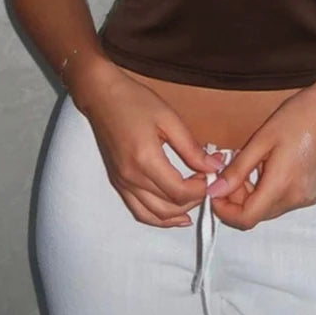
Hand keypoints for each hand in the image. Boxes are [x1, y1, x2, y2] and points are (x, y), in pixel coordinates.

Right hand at [76, 62, 224, 227]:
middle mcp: (131, 177)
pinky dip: (157, 217)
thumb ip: (191, 147)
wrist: (102, 96)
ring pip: (153, 215)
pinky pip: (138, 211)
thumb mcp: (169, 118)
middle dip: (193, 200)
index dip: (200, 189)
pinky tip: (173, 214)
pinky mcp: (118, 182)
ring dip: (176, 213)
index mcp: (145, 159)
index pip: (179, 191)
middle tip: (206, 183)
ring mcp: (122, 183)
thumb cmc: (134, 101)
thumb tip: (213, 166)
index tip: (211, 176)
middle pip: (168, 206)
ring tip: (194, 201)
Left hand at [206, 84, 315, 229]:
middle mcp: (297, 199)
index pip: (247, 219)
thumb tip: (214, 191)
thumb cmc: (297, 117)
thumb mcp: (262, 139)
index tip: (214, 189)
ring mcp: (308, 198)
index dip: (224, 210)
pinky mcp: (314, 192)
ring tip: (250, 164)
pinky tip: (269, 166)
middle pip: (258, 214)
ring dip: (253, 194)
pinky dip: (270, 190)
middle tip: (230, 169)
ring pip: (270, 208)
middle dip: (237, 199)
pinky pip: (284, 200)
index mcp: (282, 186)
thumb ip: (237, 169)